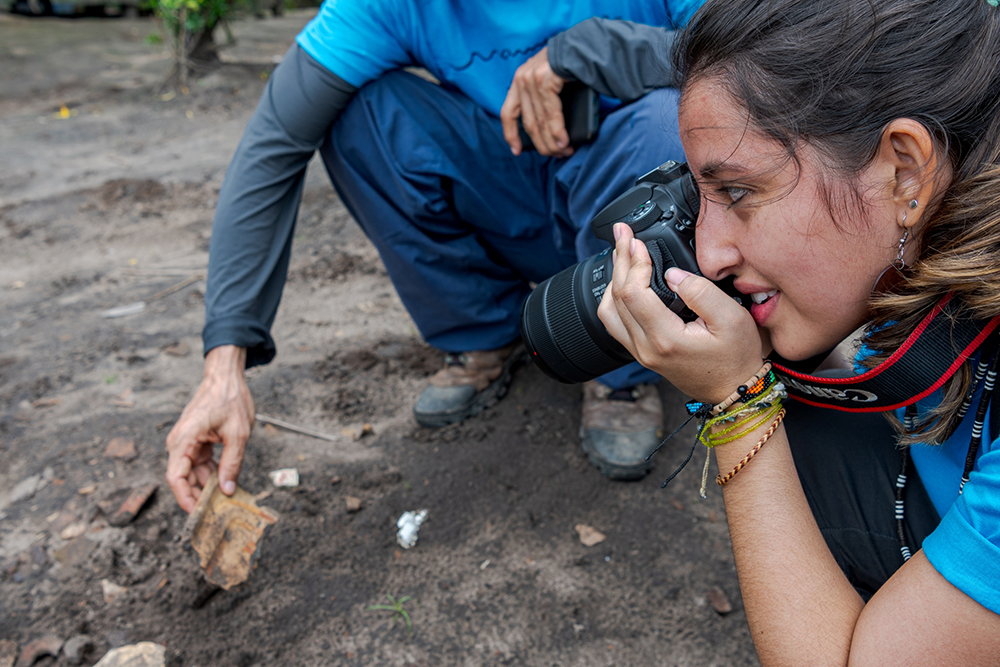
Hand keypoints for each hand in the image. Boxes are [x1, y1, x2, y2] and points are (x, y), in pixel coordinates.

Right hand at [165, 345, 254, 512]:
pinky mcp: (196, 442)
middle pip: (184, 479)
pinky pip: (200, 464)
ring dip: (207, 487)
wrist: (225, 377)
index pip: (176, 478)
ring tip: (225, 502)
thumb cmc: (229, 399)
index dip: (185, 499)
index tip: (198, 514)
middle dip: (199, 496)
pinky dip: (211, 475)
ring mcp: (187, 443)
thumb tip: (227, 490)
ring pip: (193, 473)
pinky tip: (226, 484)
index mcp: (183, 440)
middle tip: (217, 513)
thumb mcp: (237, 434)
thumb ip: (232, 463)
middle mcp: (179, 443)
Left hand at [500, 47, 572, 157]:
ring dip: (553, 141)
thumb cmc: (569, 65)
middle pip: (529, 123)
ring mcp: (531, 79)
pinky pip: (551, 113)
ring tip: (564, 151)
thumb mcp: (549, 81)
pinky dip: (558, 131)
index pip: (508, 112)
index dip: (511, 134)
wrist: (583, 44)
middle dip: (542, 143)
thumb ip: (542, 101)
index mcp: (519, 80)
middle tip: (555, 154)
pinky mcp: (544, 80)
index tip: (515, 150)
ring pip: (540, 121)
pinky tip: (564, 141)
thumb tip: (546, 131)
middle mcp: (521, 78)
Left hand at [597, 223, 763, 403]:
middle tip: (622, 234)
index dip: (632, 262)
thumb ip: (701, 292)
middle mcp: (646, 348)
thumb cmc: (737, 357)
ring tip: (622, 254)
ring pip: (609, 312)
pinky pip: (616, 324)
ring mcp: (641, 353)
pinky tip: (625, 281)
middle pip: (616, 298)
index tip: (636, 241)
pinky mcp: (642, 353)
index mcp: (665, 338)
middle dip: (618, 260)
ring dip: (613, 280)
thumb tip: (672, 273)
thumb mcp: (732, 319)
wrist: (735, 392)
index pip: (633, 293)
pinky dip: (616, 298)